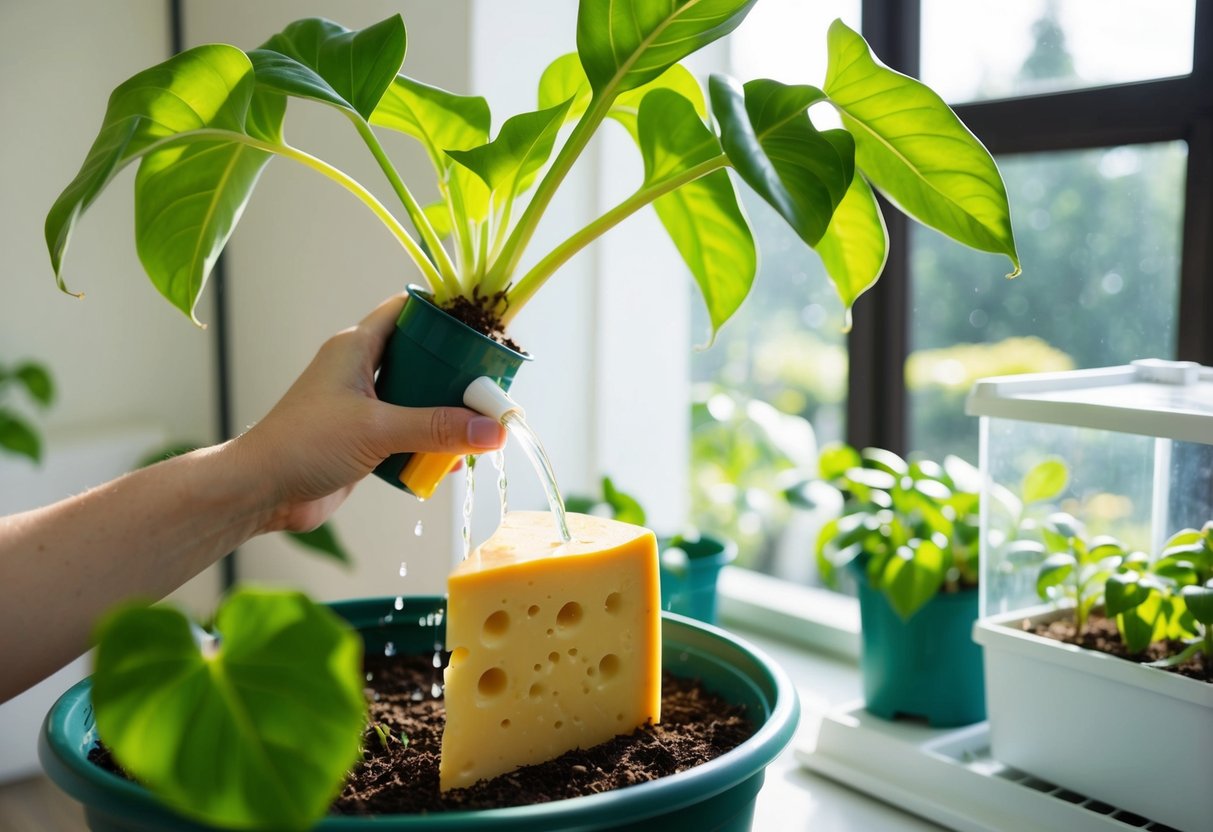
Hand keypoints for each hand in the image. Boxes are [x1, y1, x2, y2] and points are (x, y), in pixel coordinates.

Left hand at [235, 295, 506, 532]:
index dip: (442, 312)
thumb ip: (437, 428)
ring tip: (480, 421)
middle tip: (490, 382)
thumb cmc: (302, 444)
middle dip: (455, 371)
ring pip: (417, 399)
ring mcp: (362, 407)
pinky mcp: (364, 441)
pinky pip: (408, 434)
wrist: (260, 492)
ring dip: (446, 412)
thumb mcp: (377, 430)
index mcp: (356, 348)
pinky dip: (430, 445)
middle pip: (420, 357)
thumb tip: (491, 429)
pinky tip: (452, 460)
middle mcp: (360, 371)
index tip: (481, 323)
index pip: (405, 311)